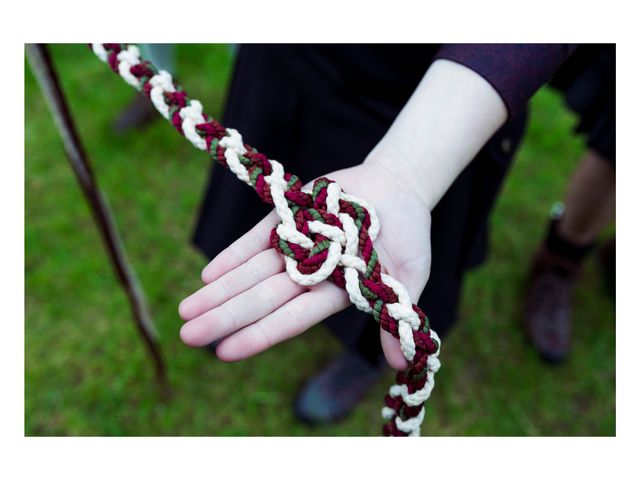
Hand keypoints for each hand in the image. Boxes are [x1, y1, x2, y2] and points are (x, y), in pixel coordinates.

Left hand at [178, 161, 431, 369]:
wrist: (398, 186)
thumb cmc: (409, 236)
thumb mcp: (410, 277)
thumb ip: (398, 316)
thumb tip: (398, 363)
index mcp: (335, 293)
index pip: (292, 319)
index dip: (260, 335)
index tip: (224, 352)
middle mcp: (309, 273)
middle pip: (262, 299)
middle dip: (225, 317)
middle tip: (187, 335)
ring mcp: (296, 245)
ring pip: (252, 272)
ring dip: (220, 290)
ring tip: (186, 310)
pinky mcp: (289, 216)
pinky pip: (257, 238)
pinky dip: (234, 255)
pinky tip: (208, 274)